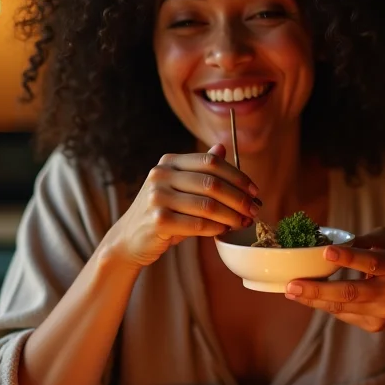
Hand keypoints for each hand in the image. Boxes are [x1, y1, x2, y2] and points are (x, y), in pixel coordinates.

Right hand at [106, 145, 260, 267]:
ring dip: (231, 216)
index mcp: (169, 161)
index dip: (238, 176)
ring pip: (208, 205)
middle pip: (212, 183)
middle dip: (239, 198)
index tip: (254, 191)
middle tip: (254, 210)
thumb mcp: (180, 186)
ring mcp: (157, 197)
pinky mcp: (158, 220)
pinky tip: (224, 231)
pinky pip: (197, 224)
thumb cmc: (162, 212)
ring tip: (243, 223)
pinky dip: (216, 228)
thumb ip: (200, 168)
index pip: (211, 162)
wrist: (130, 238)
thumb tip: (223, 146)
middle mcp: (161, 175)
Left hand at [284, 227, 384, 332]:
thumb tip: (339, 242)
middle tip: (293, 284)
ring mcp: (383, 312)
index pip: (372, 262)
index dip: (349, 257)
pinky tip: (308, 298)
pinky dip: (325, 306)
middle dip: (319, 288)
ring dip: (314, 299)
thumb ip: (369, 238)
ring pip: (343, 307)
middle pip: (352, 292)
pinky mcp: (375, 326)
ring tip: (291, 291)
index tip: (326, 252)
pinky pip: (344, 315)